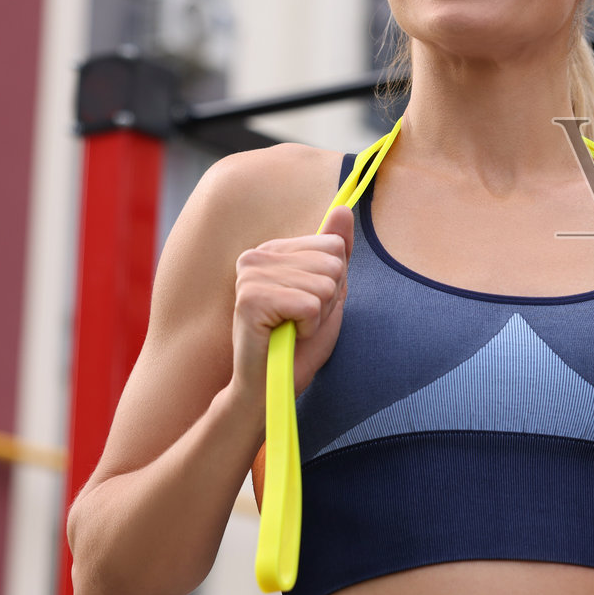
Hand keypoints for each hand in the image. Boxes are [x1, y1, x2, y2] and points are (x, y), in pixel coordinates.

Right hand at [230, 206, 352, 406]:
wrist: (270, 387)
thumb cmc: (299, 343)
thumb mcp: (328, 293)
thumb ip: (337, 252)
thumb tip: (343, 208)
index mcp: (274, 250)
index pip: (334, 247)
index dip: (334, 284)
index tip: (309, 305)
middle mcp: (257, 256)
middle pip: (333, 263)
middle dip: (328, 300)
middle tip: (301, 321)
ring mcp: (250, 275)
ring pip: (325, 284)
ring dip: (318, 316)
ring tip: (293, 328)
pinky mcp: (250, 299)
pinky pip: (311, 304)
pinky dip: (309, 326)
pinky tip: (288, 335)